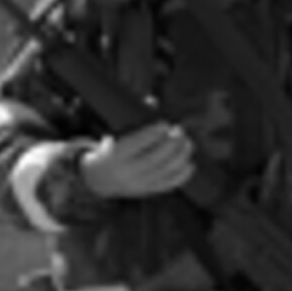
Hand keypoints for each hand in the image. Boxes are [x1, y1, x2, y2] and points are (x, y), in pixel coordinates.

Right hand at [78, 123, 192, 198]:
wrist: (101, 179)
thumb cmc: (113, 149)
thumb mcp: (117, 134)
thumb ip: (134, 117)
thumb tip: (153, 100)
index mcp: (115, 155)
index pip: (135, 144)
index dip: (151, 134)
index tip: (165, 123)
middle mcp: (126, 171)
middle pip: (152, 159)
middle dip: (170, 144)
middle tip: (181, 130)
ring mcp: (138, 183)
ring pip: (162, 172)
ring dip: (179, 157)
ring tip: (189, 143)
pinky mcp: (148, 191)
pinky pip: (167, 184)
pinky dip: (181, 175)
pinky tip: (190, 164)